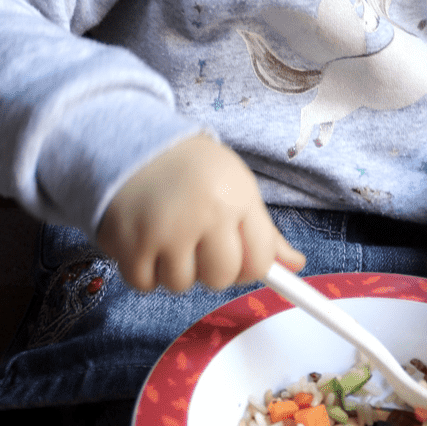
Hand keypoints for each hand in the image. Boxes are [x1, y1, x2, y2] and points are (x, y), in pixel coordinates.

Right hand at [97, 134, 305, 292]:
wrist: (132, 141)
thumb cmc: (192, 168)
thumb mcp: (235, 185)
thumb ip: (264, 230)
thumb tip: (297, 265)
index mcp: (236, 197)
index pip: (259, 261)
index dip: (249, 265)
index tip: (236, 255)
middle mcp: (204, 214)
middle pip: (221, 278)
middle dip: (211, 267)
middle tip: (197, 239)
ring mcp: (165, 230)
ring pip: (181, 284)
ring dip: (174, 268)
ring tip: (168, 233)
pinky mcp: (130, 243)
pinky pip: (144, 284)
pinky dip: (144, 270)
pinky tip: (145, 239)